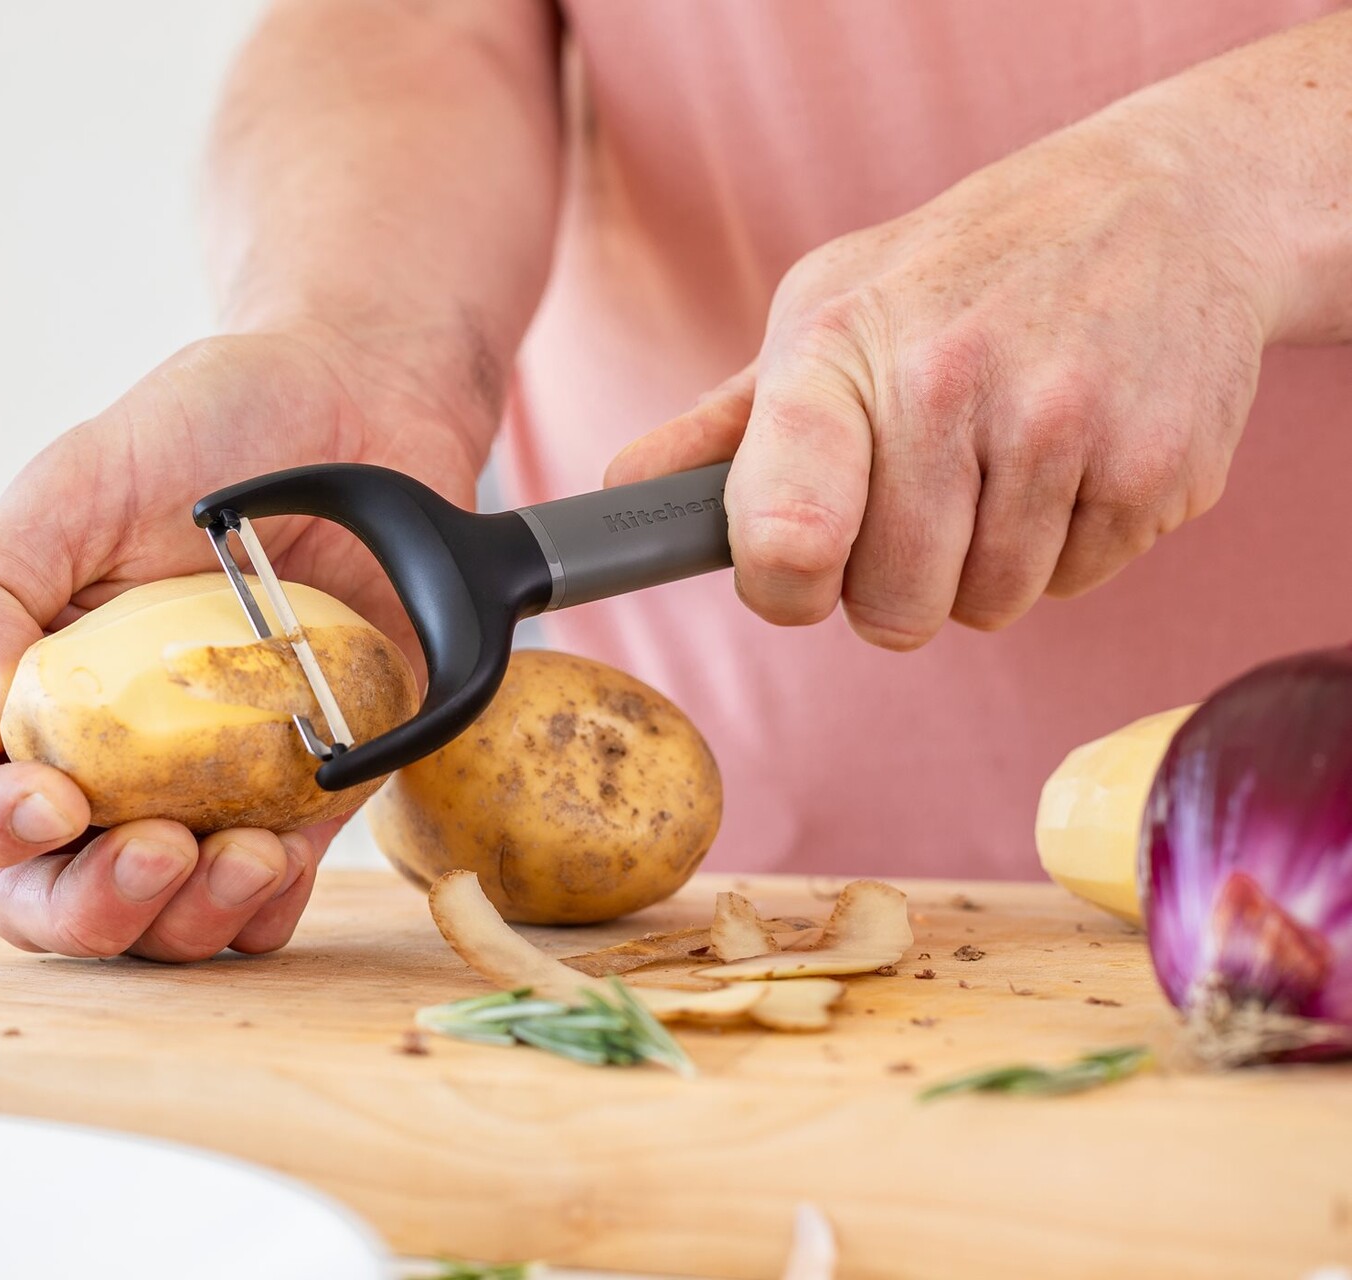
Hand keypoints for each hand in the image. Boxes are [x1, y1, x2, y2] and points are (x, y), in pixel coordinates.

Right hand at [0, 326, 484, 959]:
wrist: (355, 406)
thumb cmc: (202, 430)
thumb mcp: (71, 482)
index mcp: (16, 687)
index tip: (52, 801)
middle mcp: (97, 758)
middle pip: (43, 891)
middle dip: (87, 906)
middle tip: (156, 855)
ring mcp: (197, 791)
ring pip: (156, 922)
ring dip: (184, 920)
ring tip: (245, 858)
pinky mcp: (298, 803)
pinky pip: (266, 903)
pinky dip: (266, 908)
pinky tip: (284, 859)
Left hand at [608, 114, 1279, 648]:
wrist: (1162, 199)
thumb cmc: (957, 272)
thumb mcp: (827, 309)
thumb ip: (726, 426)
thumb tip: (623, 495)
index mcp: (840, 350)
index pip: (787, 534)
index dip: (784, 583)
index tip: (797, 569)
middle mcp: (950, 384)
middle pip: (893, 608)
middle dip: (896, 579)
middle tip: (923, 492)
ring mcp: (1063, 424)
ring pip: (989, 606)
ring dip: (985, 564)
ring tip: (1002, 459)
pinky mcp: (1158, 466)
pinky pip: (1077, 584)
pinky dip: (1069, 545)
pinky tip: (1074, 453)